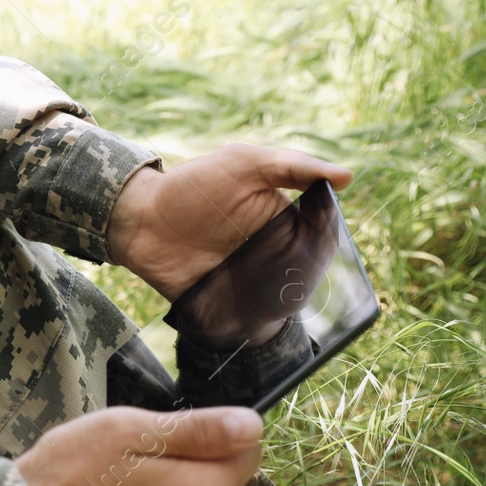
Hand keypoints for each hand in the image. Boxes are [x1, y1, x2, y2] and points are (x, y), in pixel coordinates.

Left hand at [106, 143, 351, 300]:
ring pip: (287, 299)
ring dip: (285, 300)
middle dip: (306, 275)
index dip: (325, 238)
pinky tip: (258, 318)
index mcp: (284, 219)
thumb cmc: (191, 185)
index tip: (316, 237)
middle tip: (290, 269)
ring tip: (273, 292)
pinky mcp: (230, 304)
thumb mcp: (242, 163)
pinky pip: (254, 320)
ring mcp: (253, 280)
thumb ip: (291, 166)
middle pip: (310, 272)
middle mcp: (274, 253)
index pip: (323, 235)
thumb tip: (346, 176)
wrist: (139, 218)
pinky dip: (259, 322)